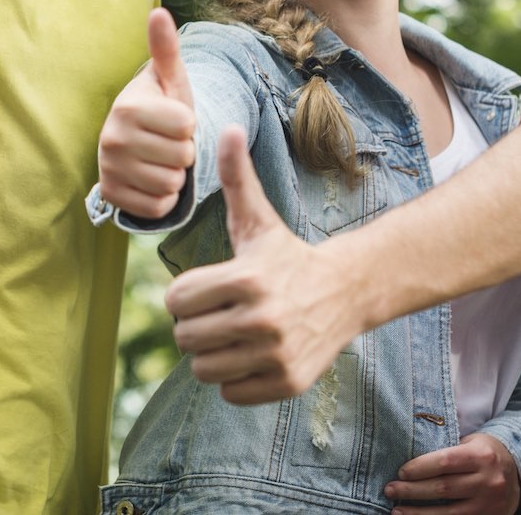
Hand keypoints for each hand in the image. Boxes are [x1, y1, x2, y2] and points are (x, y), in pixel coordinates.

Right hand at [98, 8, 196, 218]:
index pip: (187, 126)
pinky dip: (163, 199)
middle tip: (166, 143)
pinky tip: (152, 181)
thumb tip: (159, 11)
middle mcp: (111, 138)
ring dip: (175, 177)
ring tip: (160, 161)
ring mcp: (108, 169)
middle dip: (183, 152)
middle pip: (182, 158)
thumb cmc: (160, 110)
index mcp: (127, 106)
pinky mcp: (111, 195)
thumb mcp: (169, 81)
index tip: (174, 121)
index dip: (189, 125)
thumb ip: (166, 49)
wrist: (133, 145)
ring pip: (171, 184)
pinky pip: (158, 208)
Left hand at [165, 125, 363, 402]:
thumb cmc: (286, 255)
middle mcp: (261, 319)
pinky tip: (250, 355)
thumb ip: (235, 177)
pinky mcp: (287, 383)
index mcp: (245, 278)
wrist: (345, 292)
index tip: (203, 290)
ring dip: (211, 355)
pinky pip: (230, 392)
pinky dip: (234, 379)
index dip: (183, 295)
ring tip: (231, 335)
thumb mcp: (258, 219)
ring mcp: (276, 354)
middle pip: (186, 337)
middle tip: (217, 314)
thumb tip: (227, 127)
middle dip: (195, 326)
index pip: (175, 301)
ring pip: (204, 369)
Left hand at [387, 432, 520, 514]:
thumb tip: (409, 461)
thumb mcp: (470, 443)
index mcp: (481, 456)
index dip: (419, 468)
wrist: (518, 471)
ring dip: (419, 513)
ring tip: (396, 510)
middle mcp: (489, 481)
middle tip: (390, 490)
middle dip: (412, 490)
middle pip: (443, 488)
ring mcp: (491, 504)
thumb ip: (447, 451)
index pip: (445, 462)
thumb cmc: (483, 453)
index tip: (400, 472)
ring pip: (449, 512)